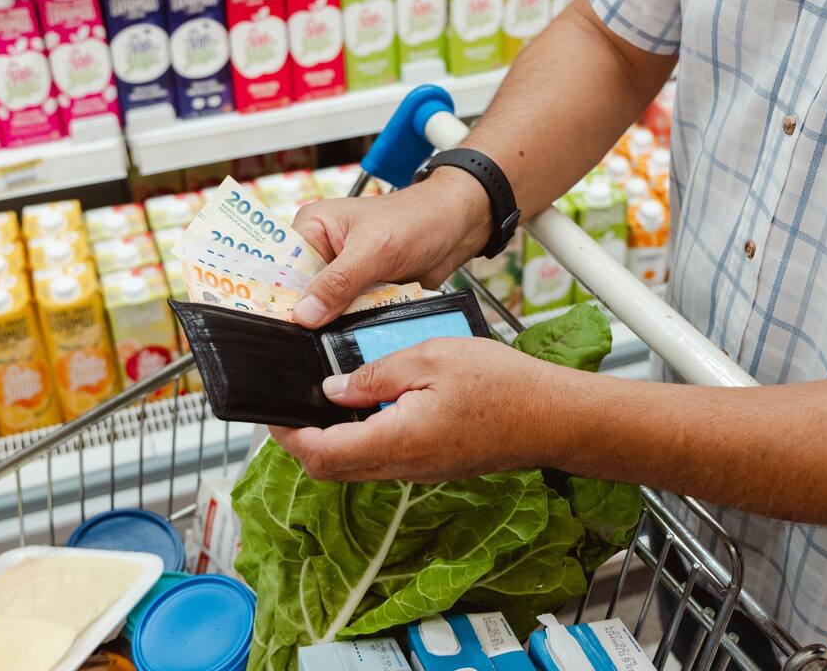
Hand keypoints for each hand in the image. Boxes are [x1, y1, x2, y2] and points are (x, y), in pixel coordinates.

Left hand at [269, 337, 566, 482]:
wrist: (553, 417)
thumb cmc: (503, 384)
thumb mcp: (430, 357)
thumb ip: (374, 375)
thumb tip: (332, 389)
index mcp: (395, 440)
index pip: (320, 454)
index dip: (287, 436)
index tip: (273, 410)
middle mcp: (402, 466)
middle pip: (331, 468)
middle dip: (302, 440)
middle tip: (292, 404)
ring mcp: (417, 470)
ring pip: (355, 465)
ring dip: (331, 438)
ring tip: (327, 395)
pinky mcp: (431, 464)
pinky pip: (381, 458)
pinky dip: (360, 435)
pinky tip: (369, 401)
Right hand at [290, 168, 491, 326]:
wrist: (458, 228)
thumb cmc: (416, 220)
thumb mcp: (374, 250)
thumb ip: (338, 282)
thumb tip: (303, 315)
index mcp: (312, 228)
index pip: (280, 269)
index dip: (276, 298)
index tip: (275, 328)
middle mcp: (321, 253)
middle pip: (299, 295)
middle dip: (306, 319)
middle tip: (301, 346)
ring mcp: (342, 277)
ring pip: (324, 312)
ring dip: (331, 327)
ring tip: (326, 347)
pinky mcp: (361, 294)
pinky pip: (347, 318)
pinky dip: (351, 328)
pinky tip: (349, 342)